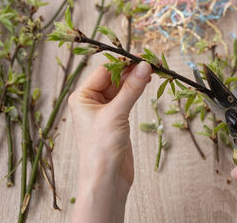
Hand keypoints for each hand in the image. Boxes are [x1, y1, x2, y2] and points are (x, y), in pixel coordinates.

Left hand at [69, 61, 151, 222]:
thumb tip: (146, 66)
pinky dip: (138, 92)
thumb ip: (132, 89)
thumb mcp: (116, 114)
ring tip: (154, 72)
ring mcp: (106, 110)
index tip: (143, 56)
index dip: (124, 62)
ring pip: (123, 88)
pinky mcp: (118, 119)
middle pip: (115, 78)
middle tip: (153, 63)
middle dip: (132, 70)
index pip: (105, 71)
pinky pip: (128, 99)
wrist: (106, 180)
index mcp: (82, 97)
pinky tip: (147, 84)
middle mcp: (92, 101)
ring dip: (137, 80)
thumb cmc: (101, 148)